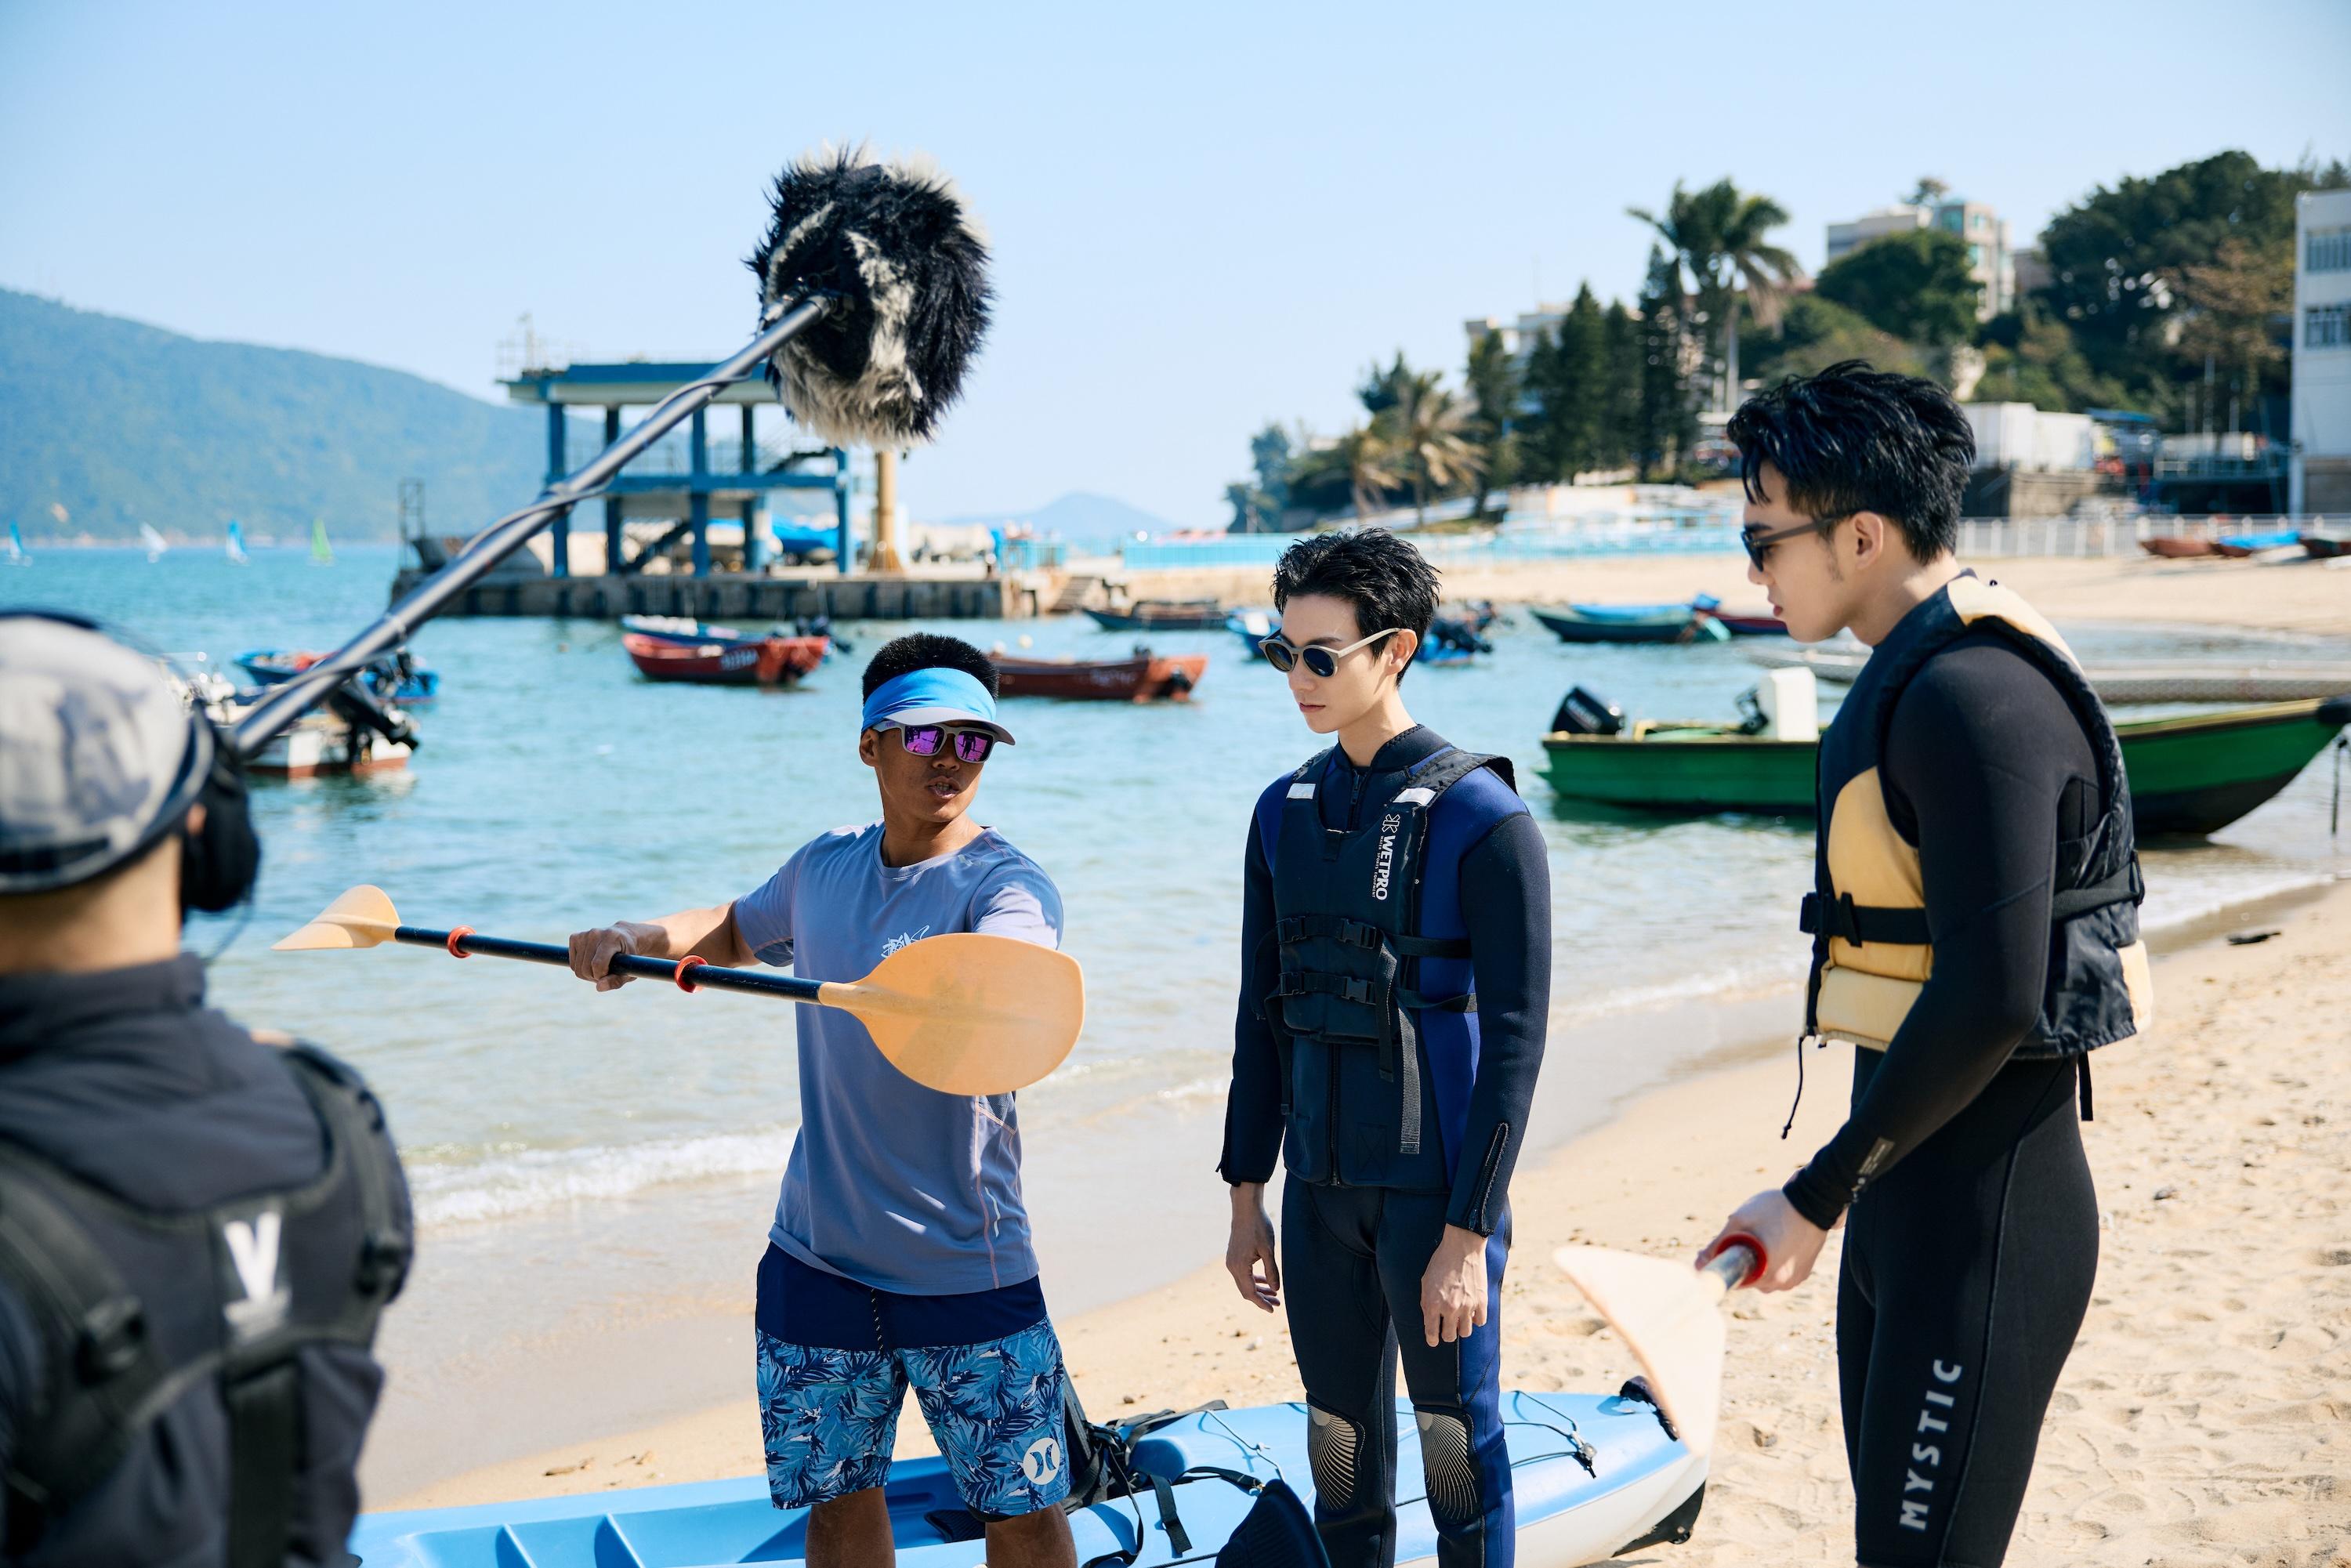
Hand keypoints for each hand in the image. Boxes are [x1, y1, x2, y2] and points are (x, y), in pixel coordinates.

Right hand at [567, 921, 659, 990]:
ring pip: (577, 968)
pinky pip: (573, 964)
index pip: (597, 964)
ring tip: (600, 969)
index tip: (610, 975)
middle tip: (606, 973)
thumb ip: (615, 981)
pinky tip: (591, 962)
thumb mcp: (629, 970)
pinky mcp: (575, 937)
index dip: (601, 976)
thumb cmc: (629, 956)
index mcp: (611, 937)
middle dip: (595, 977)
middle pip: (585, 968)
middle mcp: (595, 933)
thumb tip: (599, 987)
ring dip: (588, 974)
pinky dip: (580, 968)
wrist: (625, 936)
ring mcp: (584, 934)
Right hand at [1224, 1184, 1279, 1311]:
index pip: (1250, 1293)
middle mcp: (1232, 1266)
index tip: (1273, 1309)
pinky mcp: (1233, 1256)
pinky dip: (1253, 1279)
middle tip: (1278, 1302)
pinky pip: (1243, 1274)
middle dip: (1261, 1298)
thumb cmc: (1258, 1227)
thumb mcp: (1268, 1250)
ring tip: (1274, 1294)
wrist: (1245, 1209)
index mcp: (1240, 1267)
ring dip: (1258, 1289)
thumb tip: (1275, 1289)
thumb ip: (1272, 1271)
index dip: (1262, 1303)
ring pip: (1244, 1282)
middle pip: (1246, 1290)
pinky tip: (1265, 1281)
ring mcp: (1231, 1261)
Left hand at [1419, 1225, 1488, 1346]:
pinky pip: (1480, 1322)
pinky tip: (1472, 1312)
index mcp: (1432, 1304)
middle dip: (1446, 1333)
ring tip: (1460, 1319)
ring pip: (1465, 1332)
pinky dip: (1476, 1319)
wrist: (1462, 1247)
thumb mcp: (1425, 1282)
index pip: (1431, 1333)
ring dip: (1461, 1328)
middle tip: (1447, 1327)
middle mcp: (1449, 1308)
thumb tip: (1430, 1319)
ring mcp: (1467, 1306)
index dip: (1431, 1339)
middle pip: (1449, 1336)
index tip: (1433, 1340)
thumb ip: (1426, 1302)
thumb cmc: (1441, 1262)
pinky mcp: (1481, 1302)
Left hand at [1697, 1189, 1829, 1293]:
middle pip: (1752, 1280)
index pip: (1737, 1281)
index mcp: (1767, 1275)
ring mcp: (1796, 1279)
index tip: (1720, 1252)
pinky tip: (1775, 1242)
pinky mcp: (1804, 1272)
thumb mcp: (1739, 1222)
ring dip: (1759, 1263)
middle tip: (1742, 1238)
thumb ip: (1717, 1244)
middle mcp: (1783, 1283)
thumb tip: (1698, 1262)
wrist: (1813, 1201)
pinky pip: (1782, 1273)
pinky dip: (1774, 1262)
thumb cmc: (1774, 1209)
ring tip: (1761, 1237)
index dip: (1725, 1267)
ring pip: (1767, 1277)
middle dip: (1743, 1263)